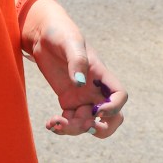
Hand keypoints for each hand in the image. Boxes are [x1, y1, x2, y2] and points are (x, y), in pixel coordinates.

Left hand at [24, 0, 127, 138]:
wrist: (43, 34)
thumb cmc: (61, 33)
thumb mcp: (70, 42)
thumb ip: (76, 61)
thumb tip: (79, 83)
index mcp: (100, 74)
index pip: (119, 95)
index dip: (114, 108)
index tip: (97, 111)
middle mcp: (94, 88)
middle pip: (111, 117)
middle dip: (101, 128)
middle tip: (84, 126)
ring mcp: (81, 95)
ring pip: (87, 123)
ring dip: (75, 129)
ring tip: (55, 123)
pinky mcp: (67, 100)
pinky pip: (70, 121)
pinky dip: (62, 127)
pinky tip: (50, 124)